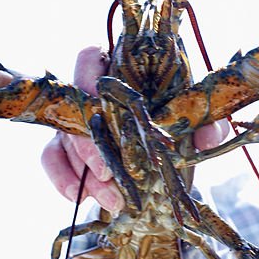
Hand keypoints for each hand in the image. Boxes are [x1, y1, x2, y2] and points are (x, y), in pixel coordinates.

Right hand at [40, 45, 229, 213]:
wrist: (166, 146)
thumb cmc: (175, 117)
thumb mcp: (193, 117)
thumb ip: (204, 123)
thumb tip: (206, 137)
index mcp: (116, 68)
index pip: (88, 59)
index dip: (88, 82)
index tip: (102, 112)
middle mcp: (88, 91)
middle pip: (74, 108)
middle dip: (88, 145)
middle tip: (108, 173)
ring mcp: (73, 118)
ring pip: (64, 139)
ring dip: (84, 172)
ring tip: (111, 199)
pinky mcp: (65, 145)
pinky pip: (52, 159)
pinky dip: (64, 180)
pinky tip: (82, 198)